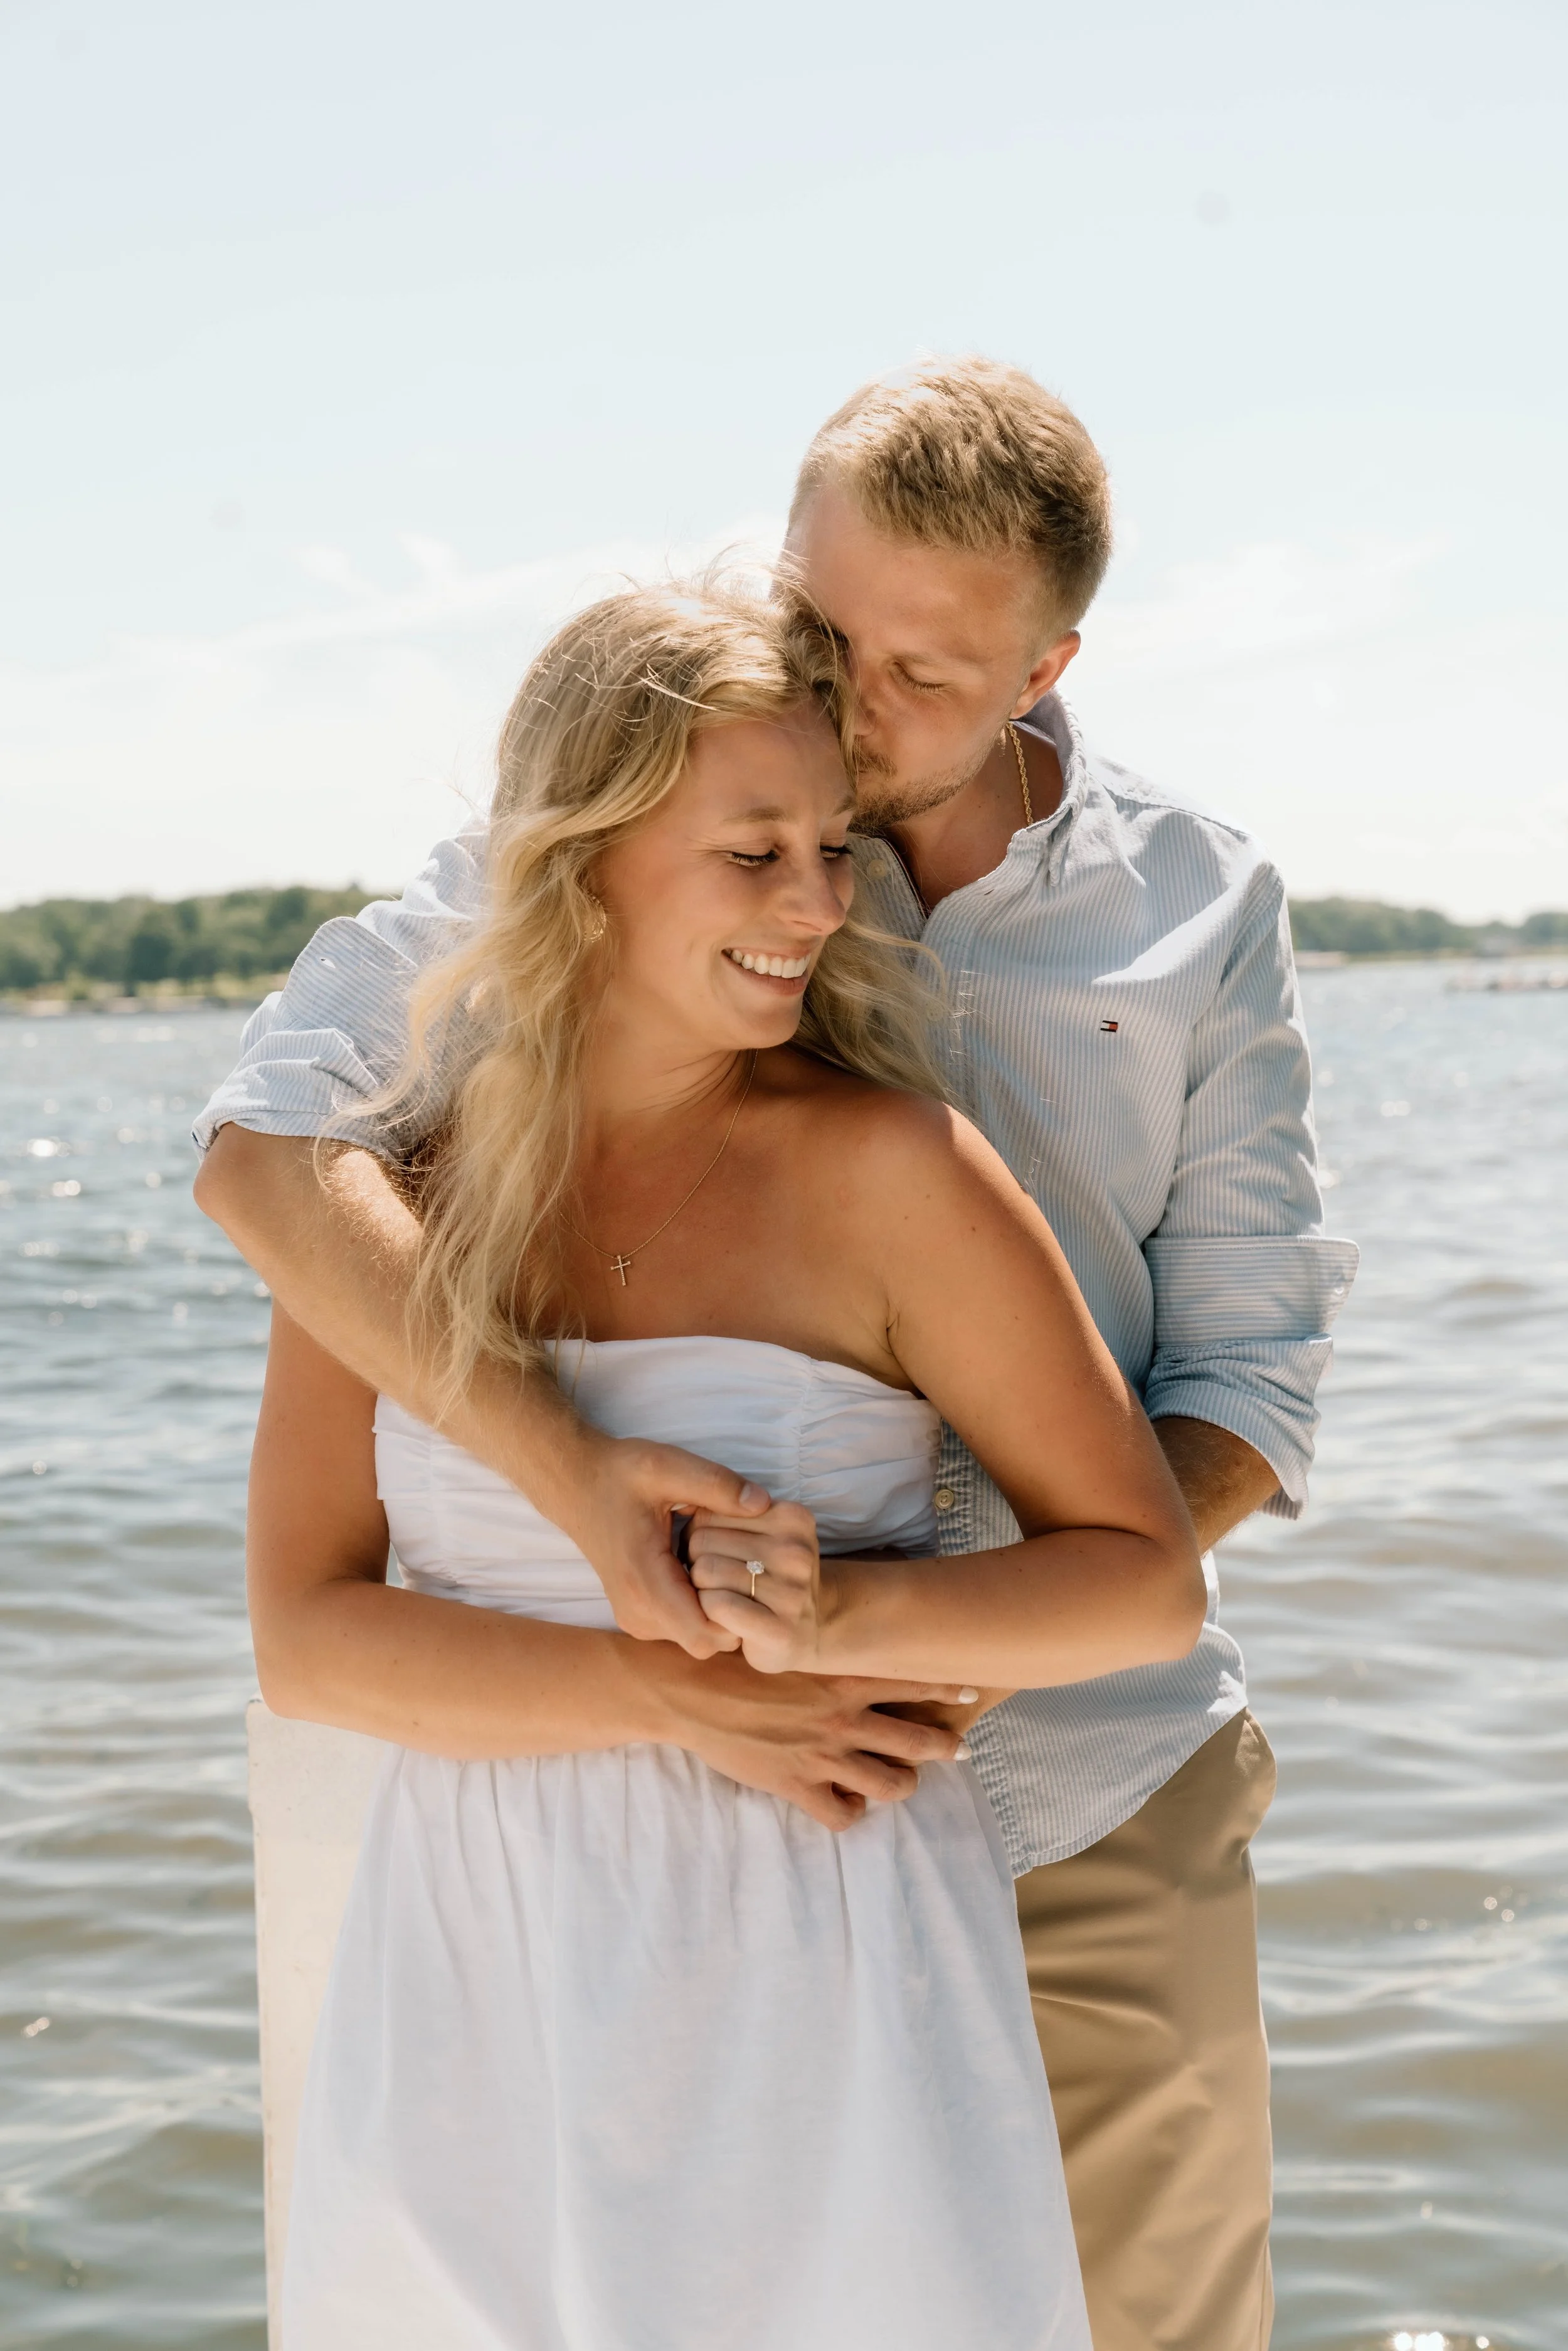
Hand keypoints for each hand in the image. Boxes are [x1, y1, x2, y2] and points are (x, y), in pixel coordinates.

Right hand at [559, 1432, 773, 1660]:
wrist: (577, 1484)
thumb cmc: (619, 1474)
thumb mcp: (668, 1465)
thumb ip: (716, 1484)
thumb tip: (763, 1503)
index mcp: (644, 1583)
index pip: (707, 1634)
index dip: (739, 1610)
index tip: (751, 1573)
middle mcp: (638, 1612)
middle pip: (708, 1640)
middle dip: (734, 1608)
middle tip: (744, 1562)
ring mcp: (637, 1619)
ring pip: (699, 1636)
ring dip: (719, 1605)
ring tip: (724, 1559)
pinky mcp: (640, 1616)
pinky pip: (685, 1625)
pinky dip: (703, 1603)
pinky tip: (705, 1564)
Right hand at [637, 1645, 974, 1830]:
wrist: (686, 1688)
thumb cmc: (733, 1658)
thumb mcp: (787, 1644)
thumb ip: (823, 1648)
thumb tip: (845, 1639)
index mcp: (841, 1678)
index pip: (911, 1681)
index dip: (947, 1687)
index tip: (971, 1691)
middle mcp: (841, 1718)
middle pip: (917, 1742)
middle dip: (943, 1747)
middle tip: (957, 1750)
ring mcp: (822, 1756)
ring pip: (890, 1785)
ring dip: (900, 1785)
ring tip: (898, 1781)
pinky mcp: (797, 1786)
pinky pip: (843, 1816)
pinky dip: (850, 1812)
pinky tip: (844, 1801)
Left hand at [686, 1497, 832, 1673]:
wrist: (807, 1630)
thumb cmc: (769, 1577)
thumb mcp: (762, 1533)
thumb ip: (728, 1515)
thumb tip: (685, 1508)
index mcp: (792, 1517)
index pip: (712, 1509)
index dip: (698, 1532)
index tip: (715, 1552)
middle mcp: (796, 1550)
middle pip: (703, 1539)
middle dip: (696, 1560)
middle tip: (714, 1578)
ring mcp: (792, 1591)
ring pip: (705, 1571)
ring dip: (700, 1587)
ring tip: (720, 1595)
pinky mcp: (780, 1629)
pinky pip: (717, 1604)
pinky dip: (708, 1610)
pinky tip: (723, 1616)